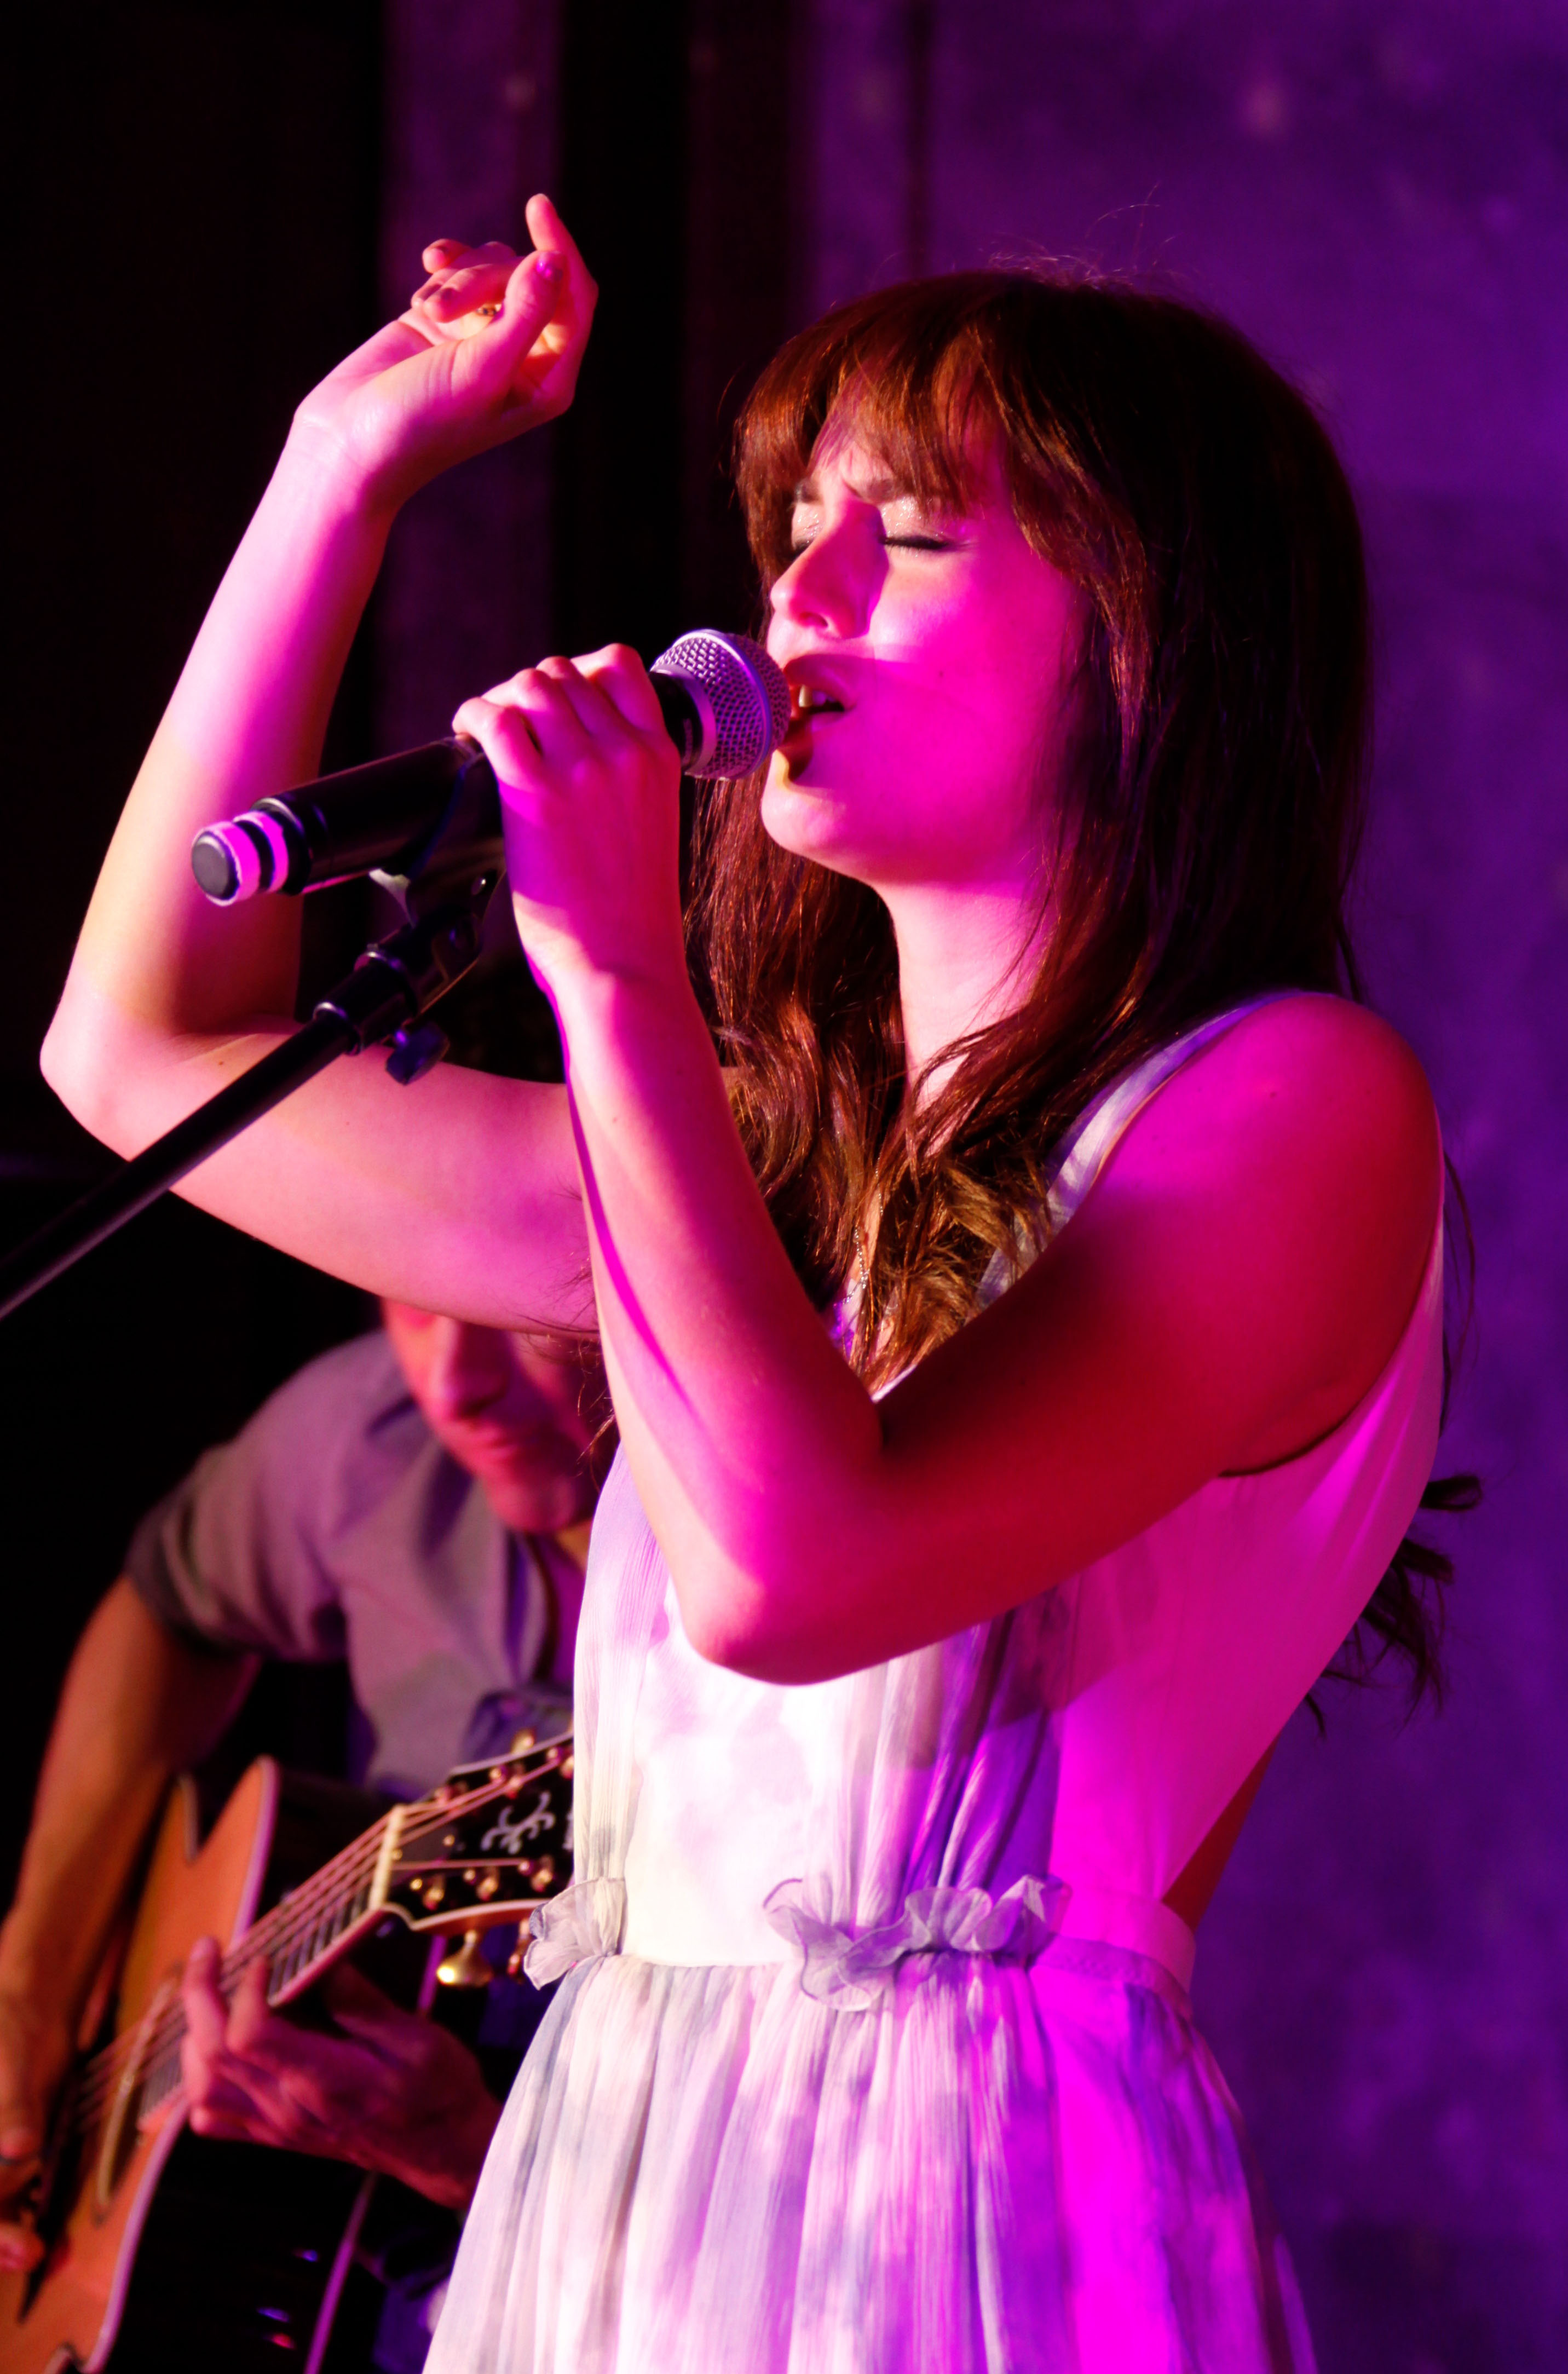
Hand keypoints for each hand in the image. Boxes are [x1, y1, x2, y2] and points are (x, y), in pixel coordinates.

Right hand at [0, 1989, 74, 2272]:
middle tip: (32, 2251)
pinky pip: (17, 2203)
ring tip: (54, 2257)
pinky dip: (35, 2223)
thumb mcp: (12, 2065)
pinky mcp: (12, 2166)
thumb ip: (14, 2110)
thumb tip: (18, 2148)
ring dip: (16, 2243)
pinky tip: (62, 2247)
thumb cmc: (12, 2030)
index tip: (13, 2240)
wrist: (37, 2011)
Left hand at [179, 1939, 499, 2211]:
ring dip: (193, 2036)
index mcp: (325, 2080)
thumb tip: (319, 1960)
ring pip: (202, 2088)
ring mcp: (278, 2127)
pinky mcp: (276, 2136)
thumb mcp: (414, 2035)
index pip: (250, 2036)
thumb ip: (359, 2000)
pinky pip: (213, 2117)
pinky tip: (214, 2048)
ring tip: (209, 1992)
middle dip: (200, 1995)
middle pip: (213, 2056)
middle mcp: (290, 2109)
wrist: (444, 2151)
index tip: (265, 1954)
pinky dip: (199, 2081)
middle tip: (209, 1950)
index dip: (245, 1988)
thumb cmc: (436, 2090)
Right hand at [286, 192, 596, 513]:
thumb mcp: (479, 369)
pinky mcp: (450, 321)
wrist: (351, 440)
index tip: (537, 206)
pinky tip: (420, 299)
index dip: (560, 250)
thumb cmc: (422, 422)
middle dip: (485, 277)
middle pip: (529, 276)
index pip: (576, 300)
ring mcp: (486, 336)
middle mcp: (525, 358)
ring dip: (455, 280)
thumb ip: (524, 316)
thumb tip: (554, 262)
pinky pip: (460, 269)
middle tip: (442, 311)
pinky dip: (441, 275)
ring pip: (492, 267)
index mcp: (548, 382)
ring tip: (427, 316)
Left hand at [454, 649, 686, 993]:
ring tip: (487, 729)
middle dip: (531, 690)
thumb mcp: (652, 826)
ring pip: (530, 685)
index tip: (559, 702)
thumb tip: (574, 758)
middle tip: (512, 724)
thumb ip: (626, 781)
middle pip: (564, 672)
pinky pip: (494, 720)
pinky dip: (474, 716)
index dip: (580, 671)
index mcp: (660, 755)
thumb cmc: (632, 915)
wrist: (624, 964)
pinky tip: (466, 735)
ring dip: (502, 700)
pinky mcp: (534, 793)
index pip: (620, 664)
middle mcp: (624, 750)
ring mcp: (581, 768)